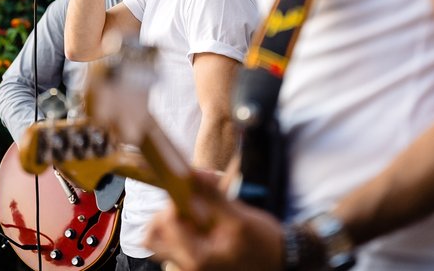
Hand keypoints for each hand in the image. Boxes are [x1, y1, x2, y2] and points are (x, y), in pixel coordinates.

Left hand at [146, 170, 284, 270]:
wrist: (281, 260)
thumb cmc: (264, 243)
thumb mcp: (239, 217)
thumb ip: (211, 196)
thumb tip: (189, 172)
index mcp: (196, 257)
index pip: (165, 223)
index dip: (176, 199)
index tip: (191, 183)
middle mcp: (187, 264)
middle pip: (153, 236)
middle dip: (166, 213)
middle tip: (190, 200)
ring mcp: (189, 263)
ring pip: (162, 238)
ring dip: (174, 219)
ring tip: (202, 209)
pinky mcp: (194, 259)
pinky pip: (176, 240)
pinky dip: (185, 225)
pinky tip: (208, 217)